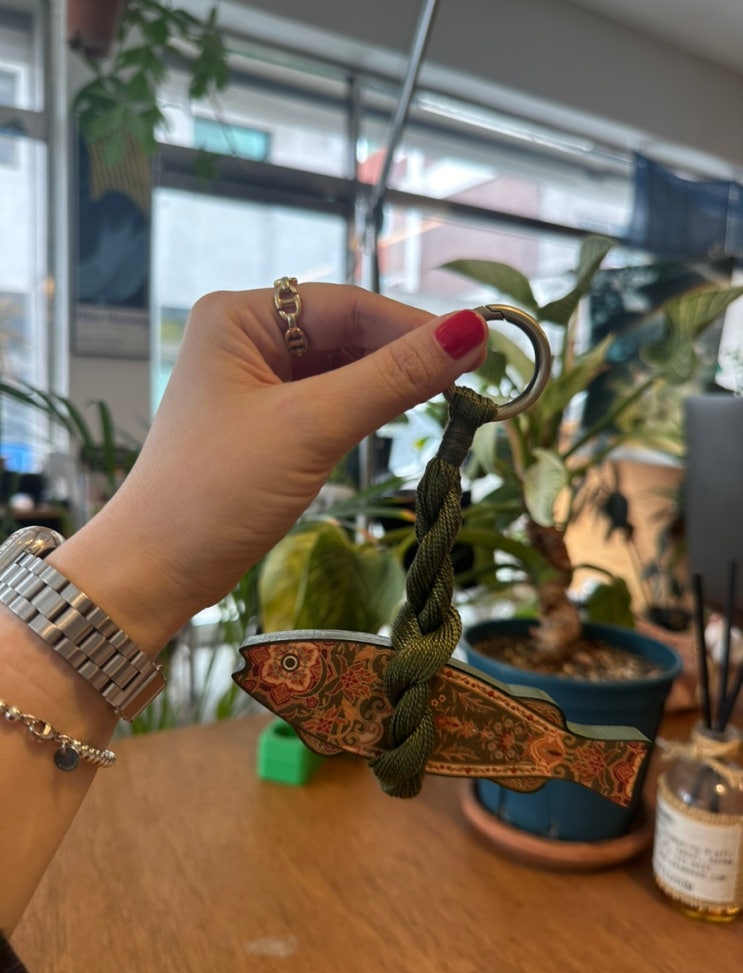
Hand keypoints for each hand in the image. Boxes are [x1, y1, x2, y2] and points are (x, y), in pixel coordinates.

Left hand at [51, 284, 486, 653]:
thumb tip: (472, 331)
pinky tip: (402, 414)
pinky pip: (329, 400)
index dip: (414, 323)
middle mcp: (246, 338)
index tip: (478, 345)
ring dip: (390, 382)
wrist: (157, 569)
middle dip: (405, 354)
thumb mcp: (311, 427)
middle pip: (346, 333)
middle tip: (473, 376)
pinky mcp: (266, 423)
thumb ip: (393, 378)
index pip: (346, 305)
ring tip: (450, 396)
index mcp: (239, 316)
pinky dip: (367, 408)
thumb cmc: (217, 490)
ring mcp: (256, 382)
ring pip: (342, 368)